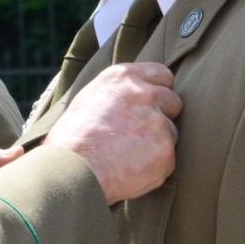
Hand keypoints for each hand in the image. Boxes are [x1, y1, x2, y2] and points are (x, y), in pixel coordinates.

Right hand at [46, 63, 180, 204]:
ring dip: (157, 143)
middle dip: (162, 116)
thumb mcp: (90, 98)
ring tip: (127, 155)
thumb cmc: (72, 138)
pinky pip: (168, 159)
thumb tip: (134, 94)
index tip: (152, 103)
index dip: (159, 90)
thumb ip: (119, 92)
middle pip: (173, 101)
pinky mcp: (165, 150)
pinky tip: (131, 169)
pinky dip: (155, 167)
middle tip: (139, 133)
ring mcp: (158, 122)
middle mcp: (144, 94)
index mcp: (124, 77)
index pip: (162, 74)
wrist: (71, 169)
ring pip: (171, 133)